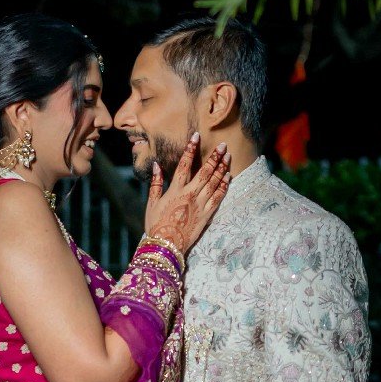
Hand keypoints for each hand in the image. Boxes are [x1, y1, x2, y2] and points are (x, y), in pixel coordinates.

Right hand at [144, 135, 230, 254]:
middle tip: (223, 145)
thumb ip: (156, 183)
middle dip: (214, 156)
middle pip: (205, 171)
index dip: (190, 149)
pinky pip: (218, 197)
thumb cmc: (156, 224)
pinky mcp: (207, 214)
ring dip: (222, 168)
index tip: (196, 136)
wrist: (166, 245)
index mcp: (175, 190)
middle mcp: (190, 194)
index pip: (184, 164)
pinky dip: (224, 185)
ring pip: (215, 182)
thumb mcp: (152, 203)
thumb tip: (156, 165)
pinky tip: (228, 176)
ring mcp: (200, 204)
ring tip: (228, 156)